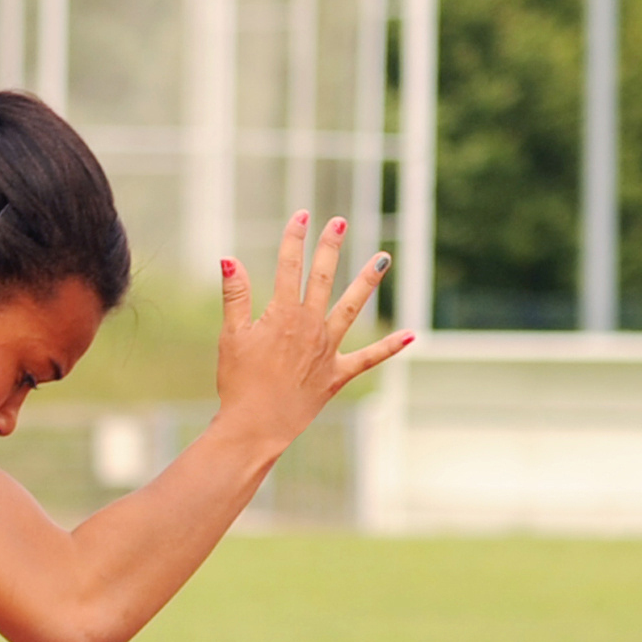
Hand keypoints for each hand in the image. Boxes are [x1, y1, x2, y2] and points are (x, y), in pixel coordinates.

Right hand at [210, 213, 413, 451]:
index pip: (289, 267)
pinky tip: (412, 335)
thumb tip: (229, 258)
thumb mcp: (231, 336)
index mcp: (283, 315)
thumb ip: (235, 295)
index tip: (301, 216)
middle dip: (331, 247)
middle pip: (323, 278)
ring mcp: (327, 350)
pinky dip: (390, 347)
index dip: (294, 238)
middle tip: (340, 222)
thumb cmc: (239, 383)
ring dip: (368, 282)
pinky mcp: (337, 374)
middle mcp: (310, 326)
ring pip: (352, 308)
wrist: (256, 426)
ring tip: (383, 258)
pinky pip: (368, 358)